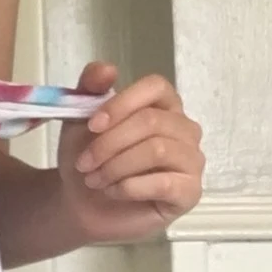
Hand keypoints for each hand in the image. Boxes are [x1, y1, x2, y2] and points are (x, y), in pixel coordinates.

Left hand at [55, 61, 204, 244]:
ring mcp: (191, 161)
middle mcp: (184, 129)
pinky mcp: (190, 192)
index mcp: (163, 104)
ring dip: (117, 166)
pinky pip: (165, 183)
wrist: (82, 203)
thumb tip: (107, 69)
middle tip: (84, 163)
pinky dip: (129, 187)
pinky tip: (113, 191)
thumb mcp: (80, 118)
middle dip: (110, 143)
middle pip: (152, 121)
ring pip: (158, 150)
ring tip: (95, 179)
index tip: (92, 125)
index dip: (122, 103)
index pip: (156, 87)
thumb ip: (90, 88)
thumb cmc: (90, 157)